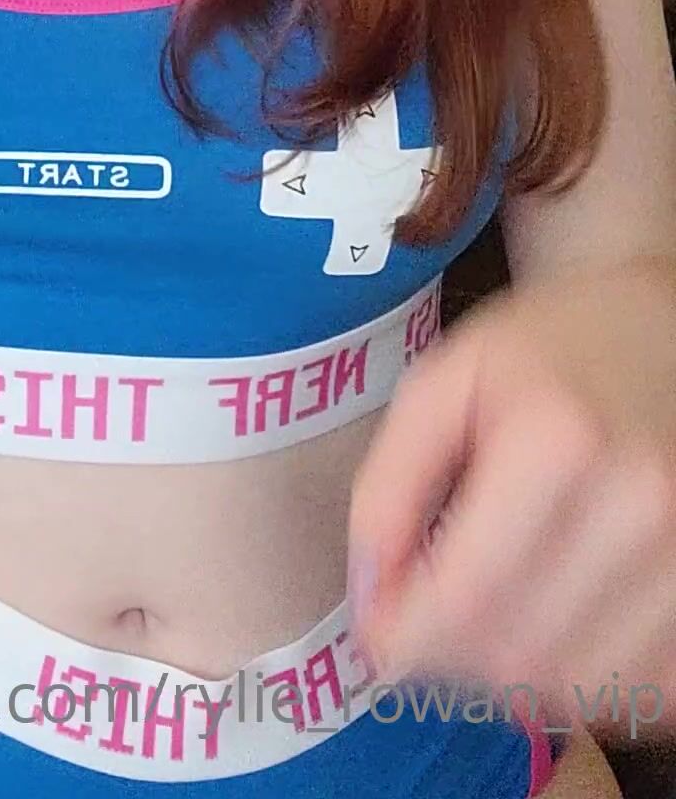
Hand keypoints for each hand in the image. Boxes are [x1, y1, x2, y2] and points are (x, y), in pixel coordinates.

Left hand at [347, 256, 675, 736]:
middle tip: (428, 613)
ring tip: (494, 607)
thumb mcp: (445, 381)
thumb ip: (389, 483)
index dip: (404, 638)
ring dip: (516, 671)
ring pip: (576, 687)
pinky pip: (638, 686)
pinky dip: (583, 675)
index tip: (375, 633)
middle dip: (451, 654)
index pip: (467, 599)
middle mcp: (640, 505)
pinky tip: (556, 616)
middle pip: (518, 654)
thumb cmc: (544, 352)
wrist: (660, 328)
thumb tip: (369, 594)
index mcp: (559, 441)